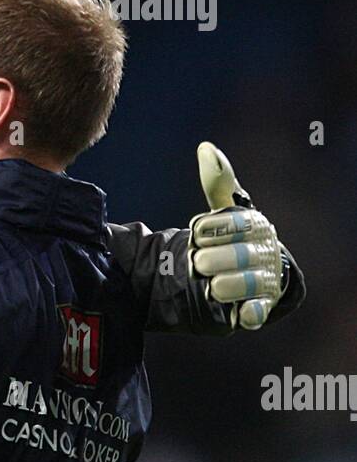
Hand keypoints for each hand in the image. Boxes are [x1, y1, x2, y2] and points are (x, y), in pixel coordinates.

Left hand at [188, 142, 286, 330]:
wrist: (254, 271)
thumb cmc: (236, 237)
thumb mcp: (227, 211)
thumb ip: (217, 184)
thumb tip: (206, 148)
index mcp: (254, 225)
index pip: (235, 224)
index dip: (212, 229)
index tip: (197, 232)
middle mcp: (263, 251)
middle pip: (239, 255)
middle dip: (214, 259)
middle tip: (199, 262)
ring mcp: (263, 280)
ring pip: (247, 283)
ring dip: (226, 284)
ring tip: (211, 286)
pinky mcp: (259, 307)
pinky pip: (257, 312)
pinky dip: (251, 313)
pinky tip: (242, 313)